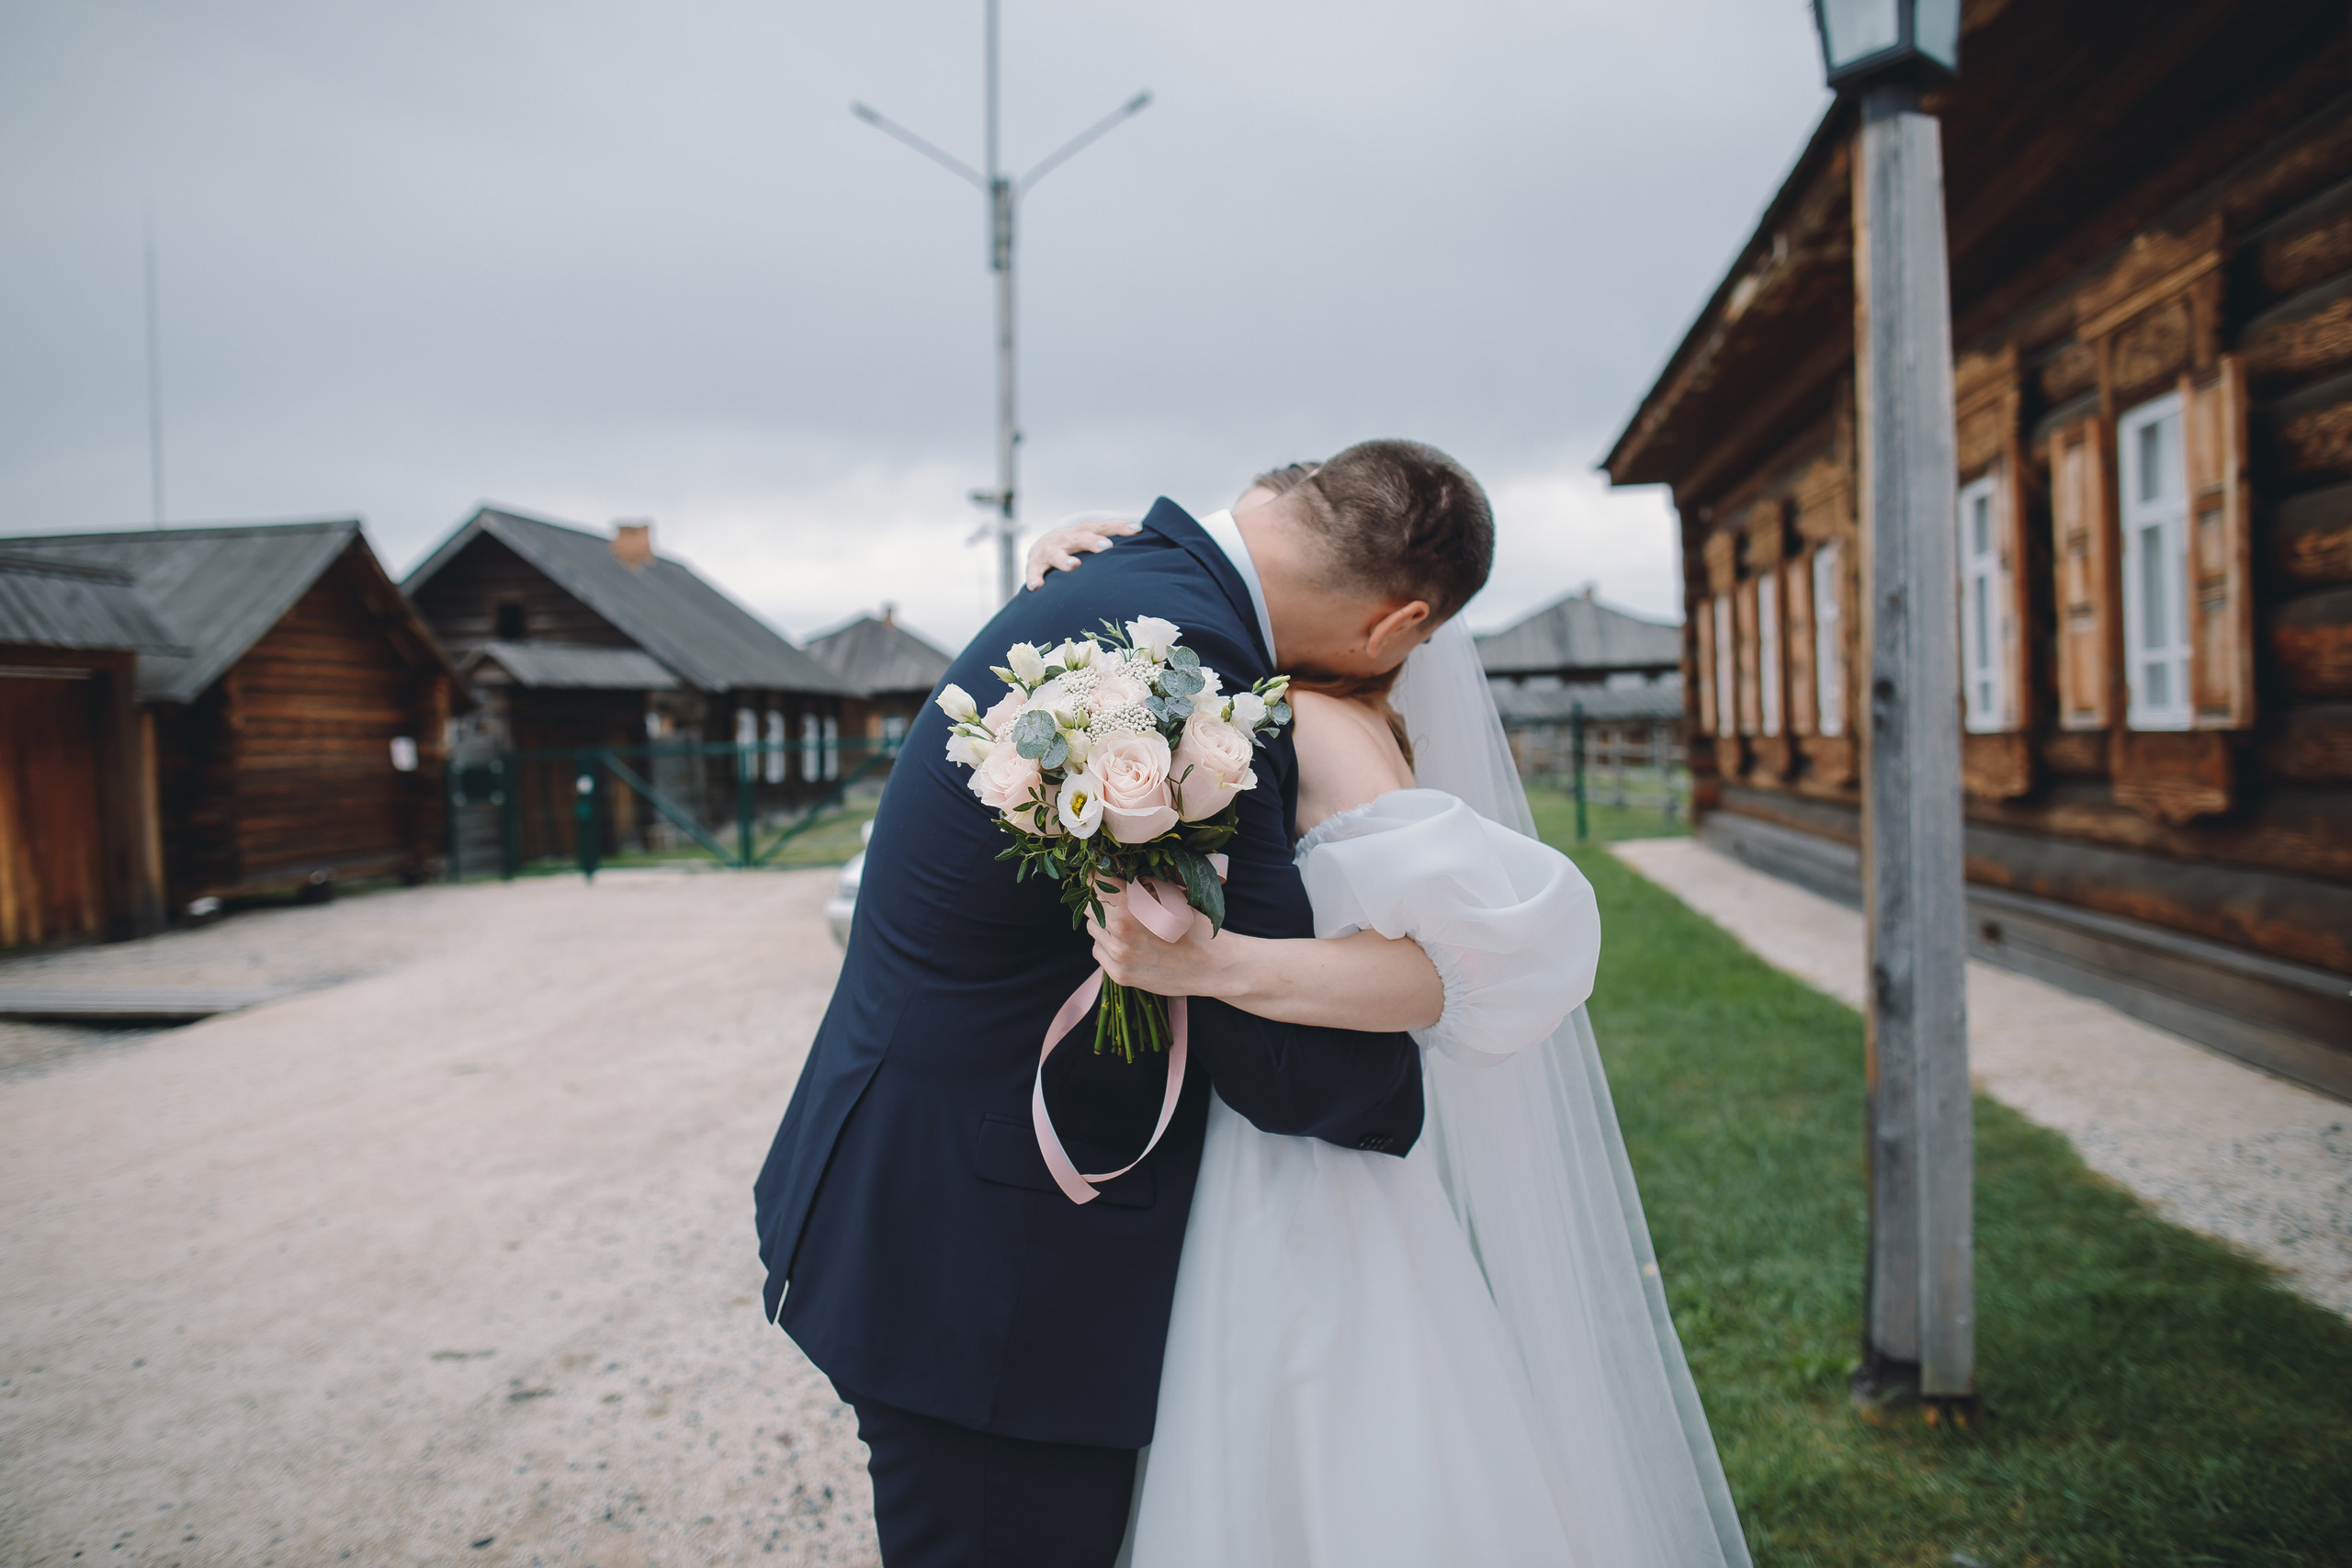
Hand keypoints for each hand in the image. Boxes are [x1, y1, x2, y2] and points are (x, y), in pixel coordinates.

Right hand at [1025, 516, 1138, 589]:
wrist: (1041, 546)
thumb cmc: (1077, 547)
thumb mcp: (1094, 541)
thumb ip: (1115, 544)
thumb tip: (1150, 542)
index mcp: (1085, 532)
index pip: (1105, 526)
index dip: (1121, 527)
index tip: (1138, 529)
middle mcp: (1068, 537)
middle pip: (1081, 537)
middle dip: (1093, 541)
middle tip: (1106, 548)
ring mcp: (1050, 550)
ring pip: (1056, 554)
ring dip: (1064, 560)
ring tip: (1073, 567)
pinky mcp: (1035, 563)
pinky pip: (1034, 571)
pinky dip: (1034, 578)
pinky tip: (1036, 587)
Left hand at [1086, 880, 1233, 995]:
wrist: (1211, 966)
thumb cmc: (1193, 925)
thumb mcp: (1170, 895)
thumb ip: (1140, 882)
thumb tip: (1115, 870)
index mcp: (1131, 904)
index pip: (1094, 881)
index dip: (1096, 875)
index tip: (1099, 874)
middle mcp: (1119, 929)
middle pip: (1089, 905)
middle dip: (1101, 900)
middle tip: (1119, 902)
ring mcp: (1118, 954)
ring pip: (1092, 928)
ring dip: (1104, 924)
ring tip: (1129, 926)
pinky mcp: (1119, 974)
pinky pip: (1098, 951)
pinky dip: (1108, 945)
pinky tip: (1130, 945)